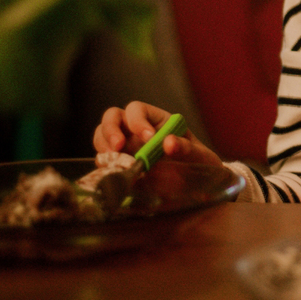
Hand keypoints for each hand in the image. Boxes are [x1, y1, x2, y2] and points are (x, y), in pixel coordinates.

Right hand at [92, 101, 222, 166]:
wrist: (196, 189)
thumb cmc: (198, 164)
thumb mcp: (198, 154)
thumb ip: (186, 147)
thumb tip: (169, 142)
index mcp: (156, 120)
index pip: (137, 109)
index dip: (138, 120)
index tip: (148, 138)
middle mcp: (136, 131)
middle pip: (112, 117)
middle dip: (111, 129)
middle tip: (117, 147)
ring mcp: (125, 148)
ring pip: (102, 136)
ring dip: (103, 146)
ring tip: (111, 161)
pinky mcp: (120, 167)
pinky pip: (104, 162)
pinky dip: (103, 166)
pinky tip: (111, 174)